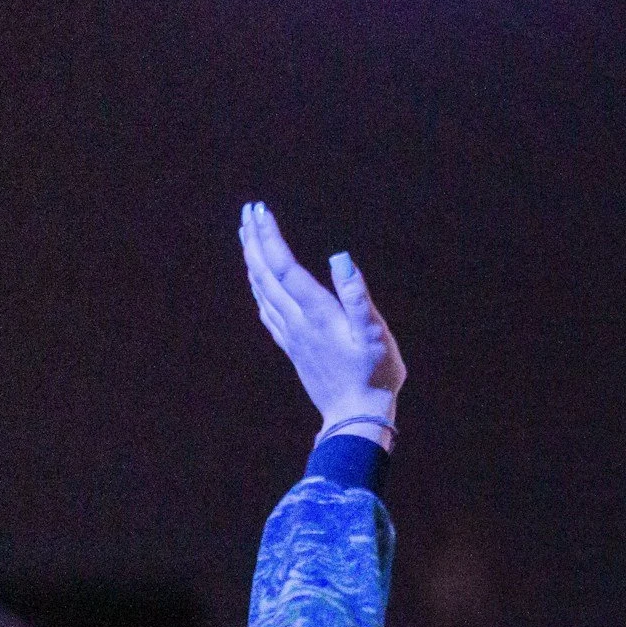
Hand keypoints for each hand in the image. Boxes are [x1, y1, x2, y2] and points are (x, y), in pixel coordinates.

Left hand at [240, 202, 406, 443]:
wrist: (356, 416)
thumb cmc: (374, 375)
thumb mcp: (376, 334)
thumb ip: (357, 295)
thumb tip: (340, 257)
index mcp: (316, 312)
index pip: (283, 265)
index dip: (270, 236)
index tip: (260, 210)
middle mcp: (297, 320)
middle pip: (265, 273)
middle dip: (255, 240)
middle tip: (249, 213)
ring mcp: (291, 335)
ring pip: (261, 290)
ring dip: (253, 260)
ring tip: (248, 237)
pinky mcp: (293, 347)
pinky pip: (266, 310)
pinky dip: (257, 288)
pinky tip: (258, 283)